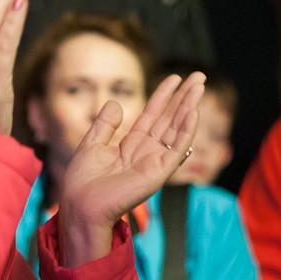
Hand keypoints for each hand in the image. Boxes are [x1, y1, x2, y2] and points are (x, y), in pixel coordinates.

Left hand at [58, 72, 205, 266]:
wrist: (81, 203)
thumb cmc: (83, 180)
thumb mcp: (91, 144)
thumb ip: (105, 124)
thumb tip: (116, 103)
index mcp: (131, 145)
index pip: (153, 115)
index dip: (164, 96)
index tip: (175, 78)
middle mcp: (147, 151)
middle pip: (169, 118)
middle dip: (184, 97)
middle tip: (198, 75)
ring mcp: (155, 161)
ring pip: (177, 128)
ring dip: (189, 107)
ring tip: (199, 85)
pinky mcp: (159, 172)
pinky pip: (177, 148)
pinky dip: (186, 130)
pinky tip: (193, 112)